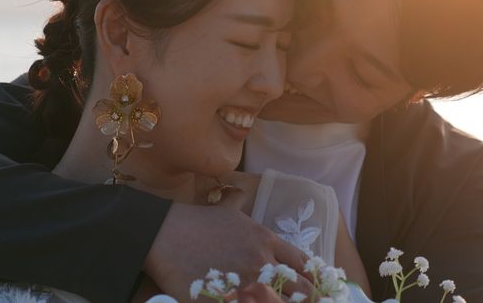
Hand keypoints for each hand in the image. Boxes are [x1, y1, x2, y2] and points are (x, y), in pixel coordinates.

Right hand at [144, 203, 313, 299]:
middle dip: (306, 299)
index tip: (313, 287)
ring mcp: (247, 284)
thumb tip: (242, 190)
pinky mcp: (229, 300)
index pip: (304, 263)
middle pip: (301, 291)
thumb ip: (242, 201)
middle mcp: (263, 263)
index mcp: (266, 241)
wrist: (169, 235)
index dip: (312, 279)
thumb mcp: (228, 208)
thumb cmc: (199, 221)